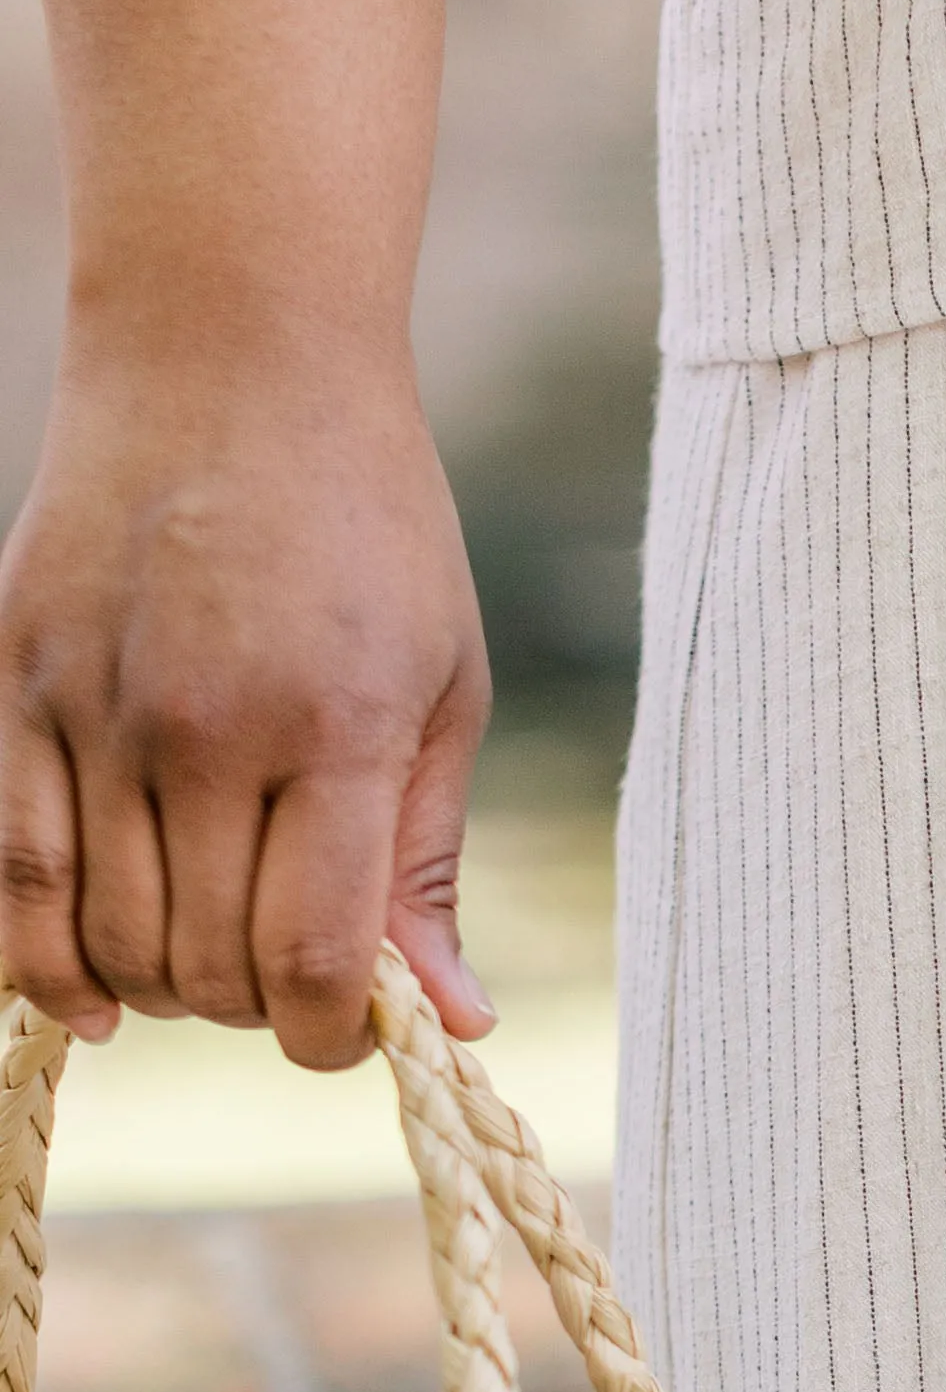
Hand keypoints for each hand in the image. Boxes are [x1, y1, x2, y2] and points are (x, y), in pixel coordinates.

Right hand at [0, 329, 495, 1068]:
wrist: (229, 353)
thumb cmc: (367, 523)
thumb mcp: (441, 683)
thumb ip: (428, 860)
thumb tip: (454, 1020)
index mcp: (334, 730)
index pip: (315, 961)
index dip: (331, 1038)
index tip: (347, 1031)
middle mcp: (205, 728)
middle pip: (208, 966)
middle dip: (254, 1009)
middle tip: (281, 972)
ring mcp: (96, 706)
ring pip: (109, 940)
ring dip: (161, 988)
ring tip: (203, 959)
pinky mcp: (16, 683)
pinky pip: (14, 871)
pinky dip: (44, 960)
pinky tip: (90, 993)